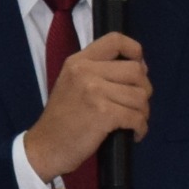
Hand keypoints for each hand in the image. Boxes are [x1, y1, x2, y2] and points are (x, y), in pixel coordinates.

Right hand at [21, 30, 151, 184]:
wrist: (45, 147)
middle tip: (135, 104)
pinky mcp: (103, 114)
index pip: (115, 40)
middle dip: (144, 89)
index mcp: (78, 61)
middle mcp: (86, 72)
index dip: (135, 51)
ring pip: (140, 95)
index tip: (138, 69)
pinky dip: (141, 128)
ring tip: (134, 121)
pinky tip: (134, 134)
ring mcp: (94, 92)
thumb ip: (97, 72)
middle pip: (136, 70)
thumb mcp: (71, 83)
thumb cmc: (61, 119)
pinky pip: (137, 117)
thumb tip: (140, 68)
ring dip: (143, 111)